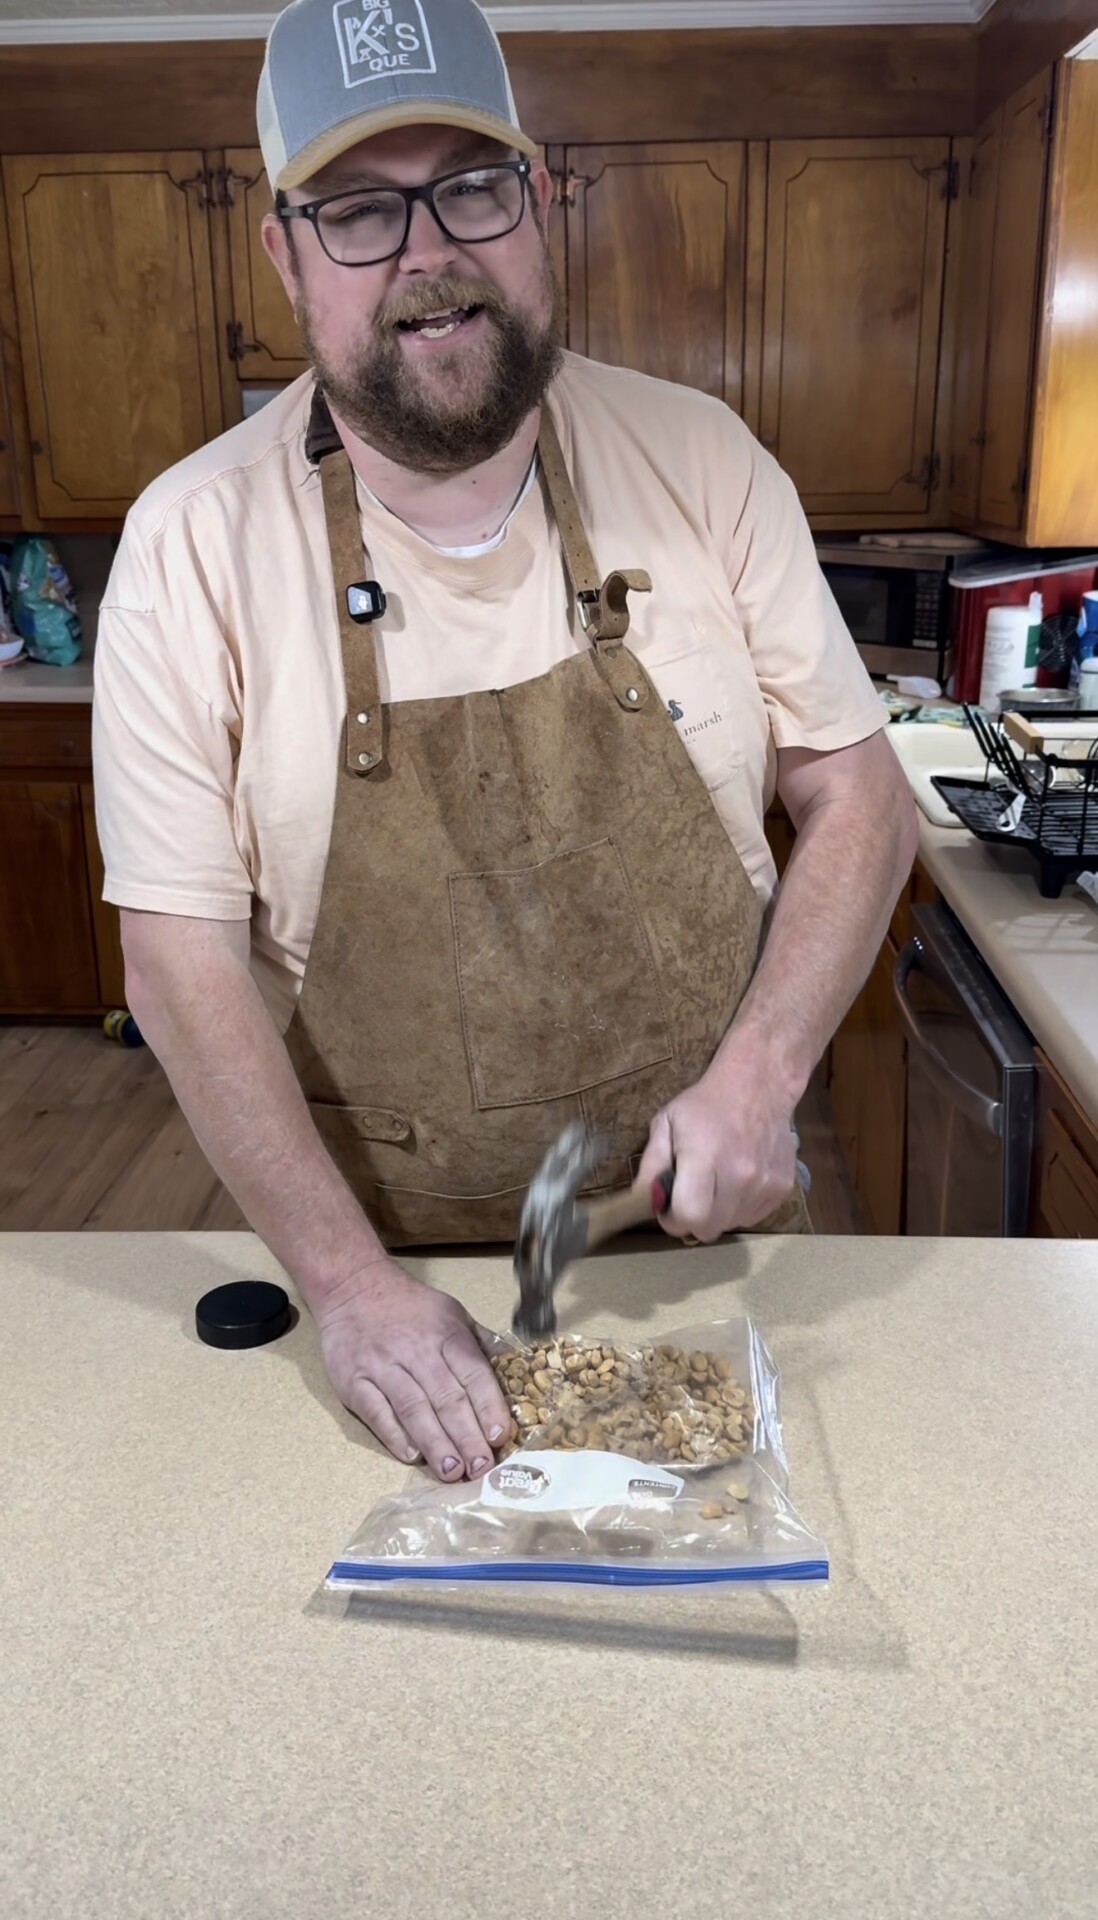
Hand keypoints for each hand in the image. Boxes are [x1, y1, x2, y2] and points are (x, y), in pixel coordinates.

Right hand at [316, 1260, 510, 1481]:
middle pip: (446, 1398)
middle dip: (466, 1436)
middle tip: (481, 1467)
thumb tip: (517, 1369)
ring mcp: (382, 1366)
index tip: (500, 1436)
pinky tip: (412, 1456)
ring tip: (451, 1471)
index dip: (488, 1406)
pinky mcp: (354, 1381)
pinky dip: (395, 1436)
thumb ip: (481, 1344)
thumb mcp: (453, 1313)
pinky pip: (376, 1412)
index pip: (473, 1374)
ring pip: (413, 1409)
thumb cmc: (410, 1307)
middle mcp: (416, 1351)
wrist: (353, 1287)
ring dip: (435, 1443)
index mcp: (446, 1334)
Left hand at [636, 1060, 798, 1242]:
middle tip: (691, 1195)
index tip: (670, 1207)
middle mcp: (740, 1175)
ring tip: (717, 1182)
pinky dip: (740, 1207)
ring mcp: (765, 1183)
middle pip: (709, 1229)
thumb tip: (643, 1201)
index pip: (689, 1217)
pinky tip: (737, 1181)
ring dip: (719, 1212)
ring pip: (731, 1224)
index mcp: (706, 1157)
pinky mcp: (783, 1188)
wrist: (758, 1086)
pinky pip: (753, 1217)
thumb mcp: (666, 1123)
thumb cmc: (706, 1105)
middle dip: (694, 1219)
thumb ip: (651, 1164)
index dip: (673, 1219)